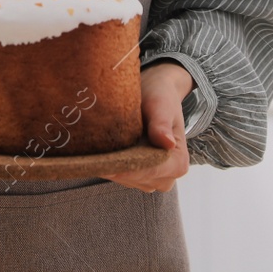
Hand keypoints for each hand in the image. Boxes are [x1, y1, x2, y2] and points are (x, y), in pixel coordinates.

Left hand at [103, 61, 192, 192]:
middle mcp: (168, 176)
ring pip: (126, 179)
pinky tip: (99, 152)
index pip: (150, 171)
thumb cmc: (160, 96)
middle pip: (136, 178)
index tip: (104, 163)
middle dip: (116, 167)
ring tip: (97, 150)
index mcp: (178, 162)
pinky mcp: (138, 174)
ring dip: (111, 166)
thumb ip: (161, 124)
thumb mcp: (161, 105)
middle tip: (94, 155)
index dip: (126, 168)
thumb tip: (167, 143)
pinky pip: (121, 175)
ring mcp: (152, 177)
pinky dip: (110, 164)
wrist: (156, 92)